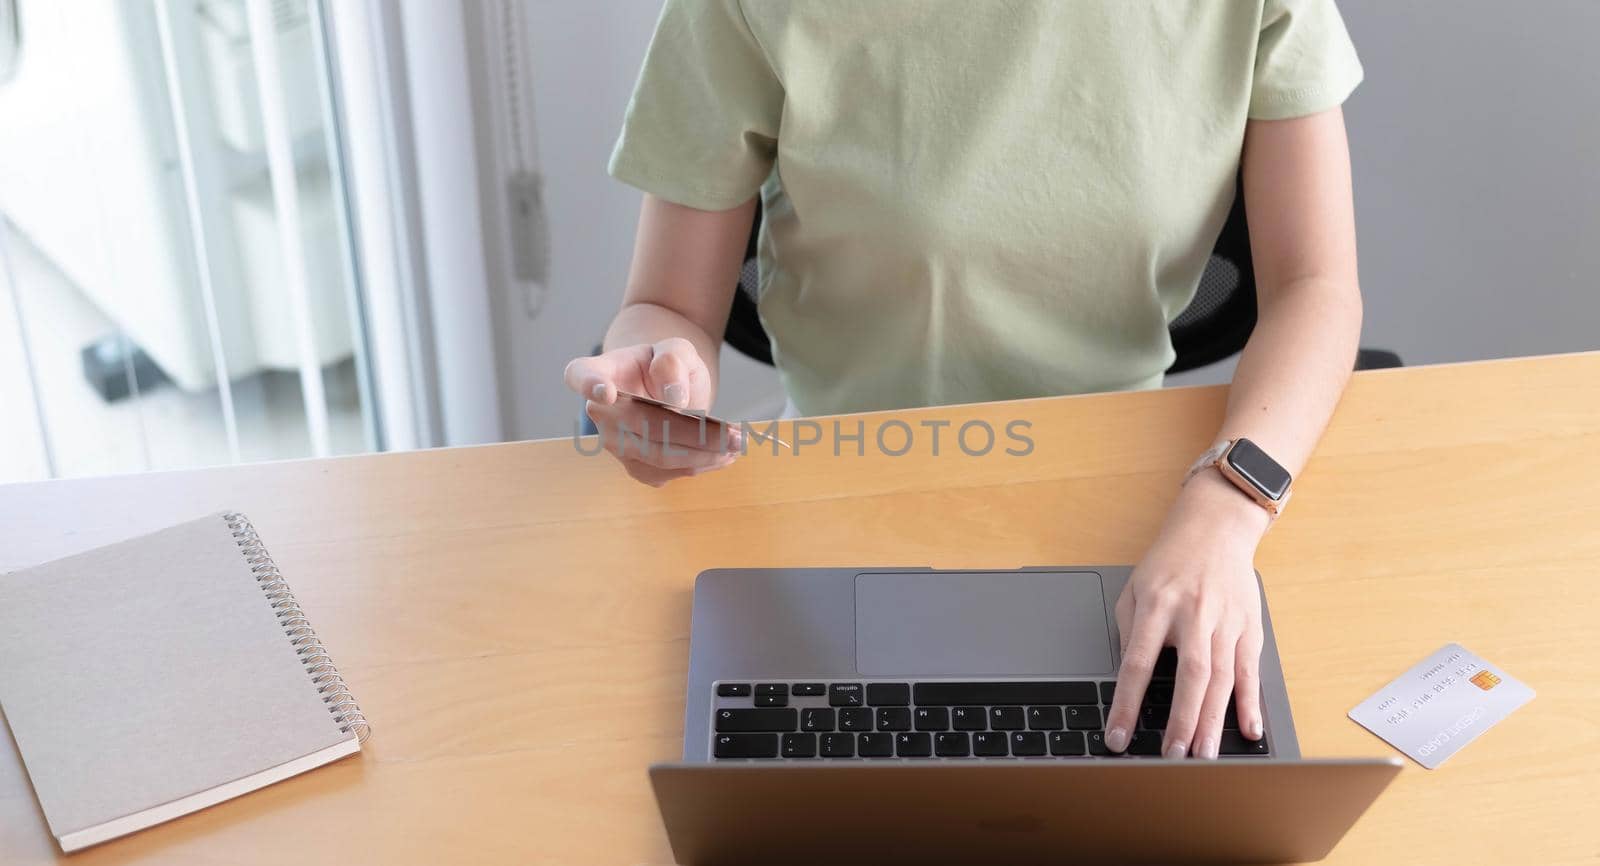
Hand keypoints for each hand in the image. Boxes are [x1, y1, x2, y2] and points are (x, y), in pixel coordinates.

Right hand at [563, 338, 740, 485]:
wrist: (666, 388)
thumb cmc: (666, 365)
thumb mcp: (676, 348)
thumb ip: (673, 360)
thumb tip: (674, 398)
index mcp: (600, 370)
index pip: (581, 375)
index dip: (589, 384)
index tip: (606, 392)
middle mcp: (600, 412)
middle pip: (642, 425)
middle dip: (693, 434)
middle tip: (736, 435)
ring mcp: (614, 443)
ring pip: (657, 456)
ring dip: (703, 454)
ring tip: (738, 444)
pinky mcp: (635, 466)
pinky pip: (666, 472)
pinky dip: (699, 465)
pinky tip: (725, 455)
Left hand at [1104, 469, 1270, 757]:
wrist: (1215, 528)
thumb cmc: (1169, 563)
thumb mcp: (1134, 589)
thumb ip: (1129, 633)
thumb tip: (1125, 681)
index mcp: (1156, 605)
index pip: (1137, 664)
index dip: (1126, 704)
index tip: (1118, 736)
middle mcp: (1193, 614)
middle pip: (1188, 675)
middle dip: (1181, 721)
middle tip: (1172, 757)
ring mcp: (1226, 622)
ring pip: (1221, 678)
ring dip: (1213, 721)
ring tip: (1204, 755)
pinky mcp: (1250, 627)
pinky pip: (1250, 671)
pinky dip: (1250, 703)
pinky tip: (1248, 729)